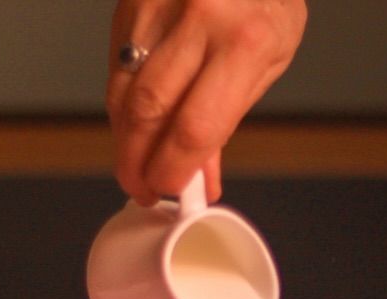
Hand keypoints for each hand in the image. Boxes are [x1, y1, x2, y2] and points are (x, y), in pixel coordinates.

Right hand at [107, 0, 306, 205]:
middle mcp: (199, 20)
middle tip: (140, 187)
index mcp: (245, 41)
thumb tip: (201, 176)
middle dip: (137, 162)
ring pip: (122, 91)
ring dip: (123, 137)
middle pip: (148, 113)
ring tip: (134, 161)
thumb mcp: (270, 57)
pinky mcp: (131, 1)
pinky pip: (116, 66)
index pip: (196, 128)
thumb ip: (230, 116)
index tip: (168, 191)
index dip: (174, 170)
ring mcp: (158, 5)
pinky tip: (131, 121)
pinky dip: (120, 103)